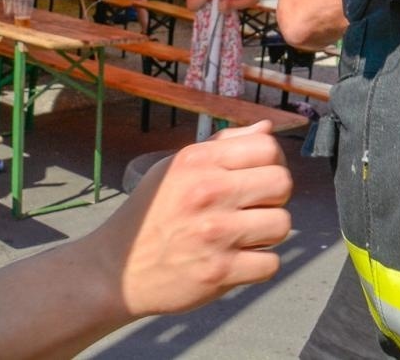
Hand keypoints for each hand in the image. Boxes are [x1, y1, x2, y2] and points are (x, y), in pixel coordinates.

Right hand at [89, 121, 290, 317]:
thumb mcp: (176, 167)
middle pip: (282, 183)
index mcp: (198, 161)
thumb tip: (267, 129)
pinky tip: (239, 260)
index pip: (267, 147)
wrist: (117, 269)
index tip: (259, 178)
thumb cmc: (151, 214)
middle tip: (254, 208)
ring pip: (282, 224)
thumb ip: (224, 145)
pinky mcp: (220, 272)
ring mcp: (216, 233)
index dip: (273, 162)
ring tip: (245, 235)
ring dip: (268, 233)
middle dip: (275, 198)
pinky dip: (260, 265)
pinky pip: (271, 264)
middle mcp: (208, 192)